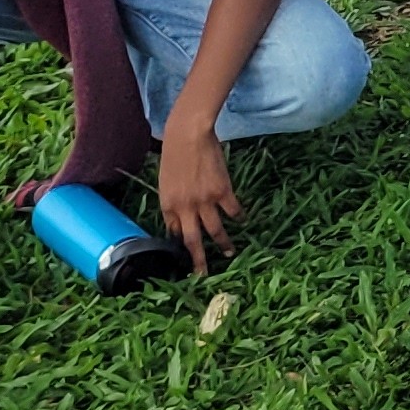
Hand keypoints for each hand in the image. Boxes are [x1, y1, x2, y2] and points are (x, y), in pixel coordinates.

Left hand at [157, 114, 244, 266]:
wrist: (187, 136)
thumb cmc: (174, 154)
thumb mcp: (166, 181)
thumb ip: (173, 201)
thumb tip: (181, 216)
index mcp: (168, 205)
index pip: (173, 232)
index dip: (180, 243)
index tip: (186, 254)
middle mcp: (185, 207)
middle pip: (192, 240)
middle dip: (198, 259)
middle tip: (202, 274)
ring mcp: (204, 200)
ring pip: (214, 230)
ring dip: (223, 243)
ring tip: (230, 252)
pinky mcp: (222, 191)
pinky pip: (232, 211)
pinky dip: (238, 217)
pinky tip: (243, 220)